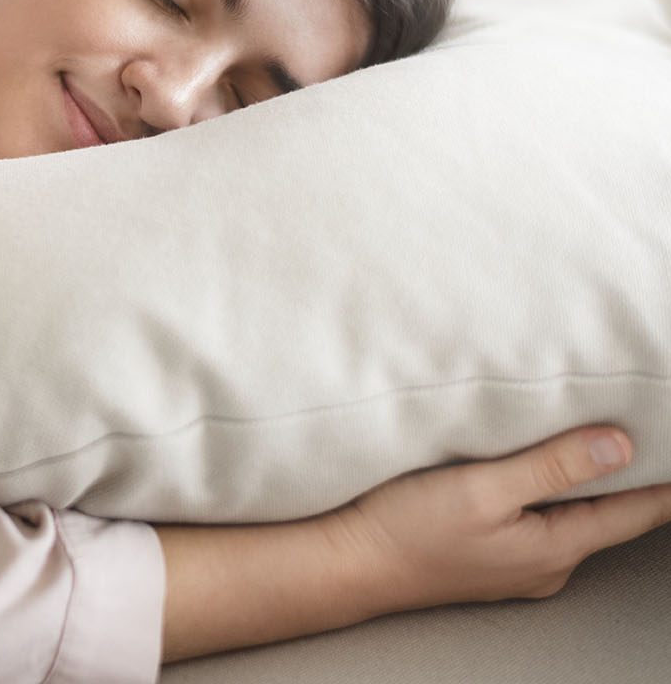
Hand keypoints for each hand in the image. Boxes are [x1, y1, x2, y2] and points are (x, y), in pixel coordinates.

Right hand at [155, 425, 670, 663]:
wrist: (345, 563)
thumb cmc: (403, 530)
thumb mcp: (481, 489)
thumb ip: (550, 466)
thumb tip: (619, 446)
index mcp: (554, 547)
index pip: (637, 509)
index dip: (663, 474)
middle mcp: (544, 562)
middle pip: (606, 510)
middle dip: (623, 468)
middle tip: (634, 421)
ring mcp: (515, 563)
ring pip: (569, 513)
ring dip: (578, 477)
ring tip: (584, 434)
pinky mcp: (486, 554)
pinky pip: (535, 518)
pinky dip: (543, 489)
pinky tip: (526, 466)